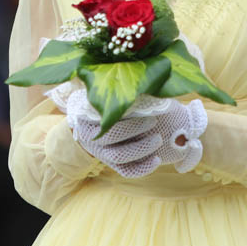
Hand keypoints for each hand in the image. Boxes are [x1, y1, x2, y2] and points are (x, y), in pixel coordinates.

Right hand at [66, 89, 207, 177]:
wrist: (89, 124)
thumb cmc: (102, 103)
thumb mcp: (101, 93)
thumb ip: (114, 87)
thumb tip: (140, 74)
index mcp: (87, 119)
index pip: (107, 123)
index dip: (129, 122)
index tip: (148, 114)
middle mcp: (92, 139)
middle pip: (113, 140)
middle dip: (136, 132)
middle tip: (155, 122)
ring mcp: (102, 154)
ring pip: (120, 158)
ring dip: (141, 150)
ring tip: (159, 140)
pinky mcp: (112, 164)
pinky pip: (126, 171)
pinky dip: (142, 169)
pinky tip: (157, 160)